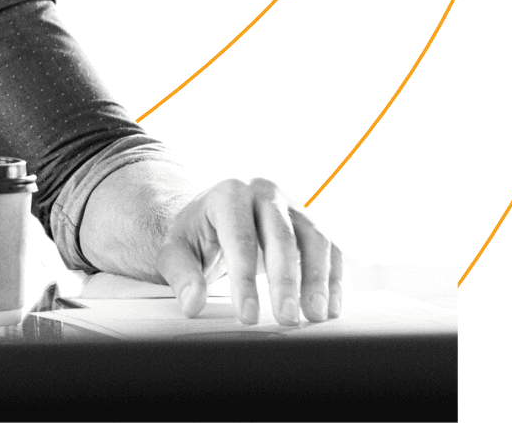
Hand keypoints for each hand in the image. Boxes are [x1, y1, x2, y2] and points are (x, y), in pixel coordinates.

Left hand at [154, 178, 340, 324]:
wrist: (217, 214)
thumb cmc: (196, 233)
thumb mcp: (177, 250)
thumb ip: (181, 275)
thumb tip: (193, 303)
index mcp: (229, 194)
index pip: (240, 238)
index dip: (244, 279)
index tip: (247, 316)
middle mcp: (265, 192)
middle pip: (282, 235)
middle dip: (286, 280)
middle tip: (286, 318)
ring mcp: (293, 204)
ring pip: (315, 237)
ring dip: (318, 279)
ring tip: (316, 315)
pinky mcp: (312, 221)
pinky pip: (331, 247)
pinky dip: (335, 277)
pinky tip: (332, 306)